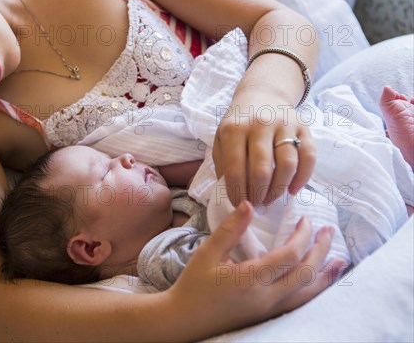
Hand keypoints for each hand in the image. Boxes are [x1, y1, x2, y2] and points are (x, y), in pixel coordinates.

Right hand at [165, 203, 343, 338]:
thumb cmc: (193, 286)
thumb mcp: (207, 253)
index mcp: (251, 280)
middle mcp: (266, 298)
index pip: (289, 256)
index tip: (305, 219)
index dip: (302, 236)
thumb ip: (230, 230)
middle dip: (320, 250)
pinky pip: (299, 305)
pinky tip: (320, 284)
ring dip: (325, 275)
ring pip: (308, 294)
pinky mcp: (267, 317)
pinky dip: (315, 292)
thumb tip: (248, 204)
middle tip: (328, 231)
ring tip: (340, 260)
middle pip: (305, 274)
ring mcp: (269, 311)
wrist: (184, 320)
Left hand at [213, 90, 315, 205]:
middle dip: (258, 195)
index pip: (235, 170)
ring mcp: (284, 124)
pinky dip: (303, 178)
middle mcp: (260, 124)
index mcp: (234, 129)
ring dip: (279, 189)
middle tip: (257, 204)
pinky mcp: (304, 127)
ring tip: (271, 199)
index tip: (239, 205)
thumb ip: (223, 164)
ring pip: (287, 165)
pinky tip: (292, 190)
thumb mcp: (221, 138)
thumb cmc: (239, 123)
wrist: (262, 94)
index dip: (237, 193)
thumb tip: (232, 194)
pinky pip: (309, 157)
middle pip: (262, 170)